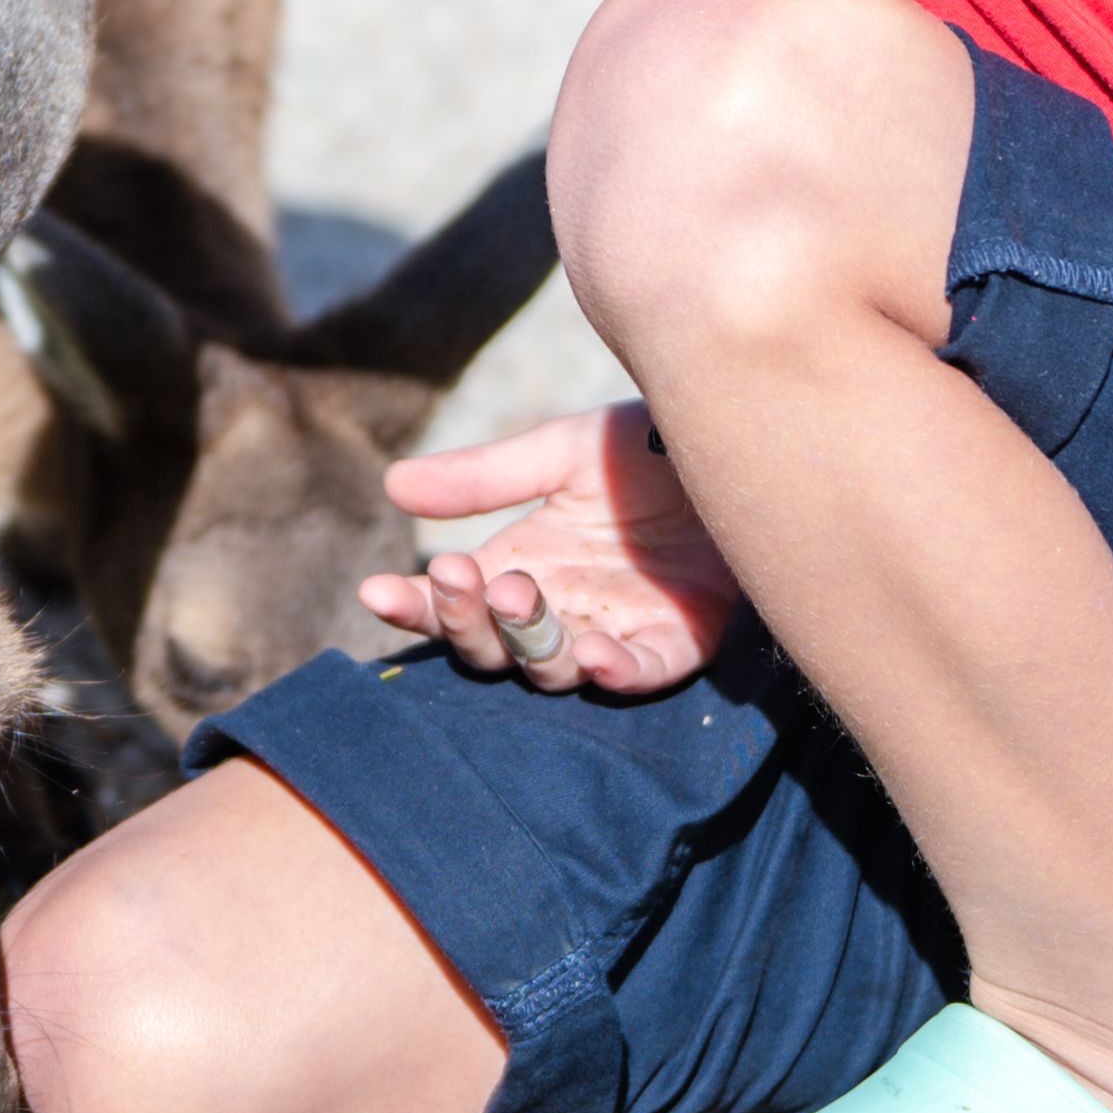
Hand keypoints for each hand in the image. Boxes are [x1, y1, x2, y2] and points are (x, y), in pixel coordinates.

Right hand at [360, 405, 740, 696]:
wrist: (738, 437)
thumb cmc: (646, 447)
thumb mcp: (558, 453)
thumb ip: (482, 478)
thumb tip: (391, 485)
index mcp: (521, 564)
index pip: (452, 602)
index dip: (414, 605)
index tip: (374, 592)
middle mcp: (559, 609)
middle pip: (491, 646)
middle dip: (466, 618)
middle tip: (459, 574)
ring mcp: (614, 632)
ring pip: (550, 667)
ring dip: (527, 639)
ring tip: (517, 593)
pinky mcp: (676, 646)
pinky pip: (638, 676)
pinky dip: (612, 671)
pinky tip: (591, 652)